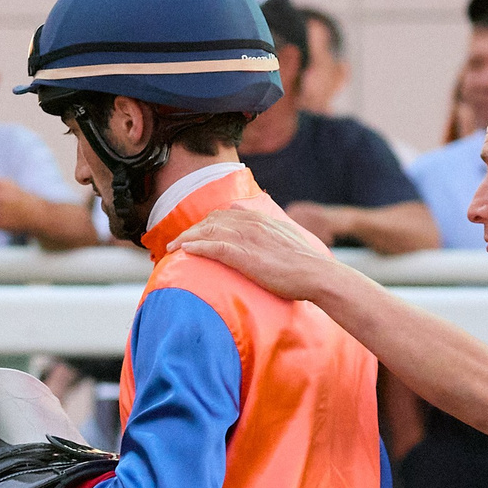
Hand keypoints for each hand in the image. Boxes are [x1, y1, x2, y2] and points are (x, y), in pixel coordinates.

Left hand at [174, 205, 345, 301]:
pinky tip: (184, 251)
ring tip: (171, 248)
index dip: (207, 223)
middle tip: (177, 242)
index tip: (197, 232)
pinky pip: (213, 247)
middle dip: (191, 230)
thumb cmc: (305, 263)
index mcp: (260, 219)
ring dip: (186, 239)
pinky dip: (197, 247)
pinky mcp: (244, 255)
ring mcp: (247, 238)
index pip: (225, 214)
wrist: (316, 273)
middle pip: (211, 221)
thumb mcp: (286, 240)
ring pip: (207, 232)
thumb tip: (266, 242)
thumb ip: (271, 235)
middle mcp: (250, 223)